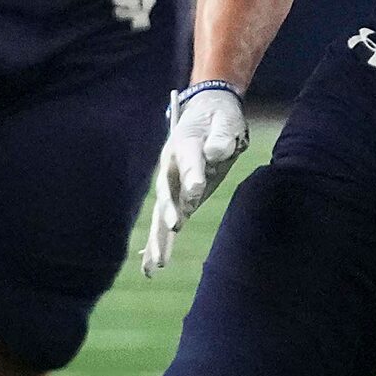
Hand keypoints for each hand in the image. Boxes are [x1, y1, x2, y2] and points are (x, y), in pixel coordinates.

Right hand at [140, 82, 248, 276]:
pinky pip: (165, 221)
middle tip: (173, 228)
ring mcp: (172, 182)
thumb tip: (216, 153)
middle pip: (167, 192)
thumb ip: (222, 136)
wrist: (206, 111)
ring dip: (159, 238)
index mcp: (185, 144)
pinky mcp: (178, 195)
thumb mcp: (226, 120)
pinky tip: (150, 264)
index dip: (193, 176)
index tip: (196, 191)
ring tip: (155, 264)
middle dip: (168, 211)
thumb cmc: (219, 116)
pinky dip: (158, 242)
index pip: (189, 161)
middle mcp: (172, 166)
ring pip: (161, 213)